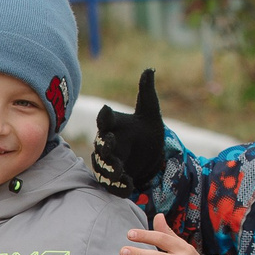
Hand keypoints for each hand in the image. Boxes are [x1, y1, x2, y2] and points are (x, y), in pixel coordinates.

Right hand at [89, 69, 166, 196]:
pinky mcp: (113, 180)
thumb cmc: (148, 131)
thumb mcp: (151, 112)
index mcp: (113, 125)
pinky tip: (128, 184)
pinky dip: (118, 186)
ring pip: (103, 166)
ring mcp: (107, 162)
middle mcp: (106, 143)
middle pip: (101, 145)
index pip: (105, 119)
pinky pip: (111, 184)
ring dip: (109, 168)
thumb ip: (146, 92)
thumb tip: (149, 69)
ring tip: (120, 171)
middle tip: (111, 145)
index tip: (107, 111)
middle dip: (104, 146)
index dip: (105, 116)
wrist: (153, 158)